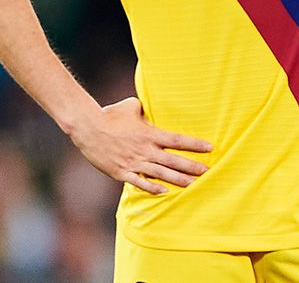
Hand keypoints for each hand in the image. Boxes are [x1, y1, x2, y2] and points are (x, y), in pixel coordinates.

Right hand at [68, 97, 211, 194]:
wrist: (88, 128)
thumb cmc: (110, 115)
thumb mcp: (131, 106)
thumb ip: (145, 108)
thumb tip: (151, 105)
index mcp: (150, 134)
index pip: (178, 140)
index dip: (195, 145)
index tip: (210, 148)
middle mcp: (145, 150)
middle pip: (174, 160)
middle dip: (193, 167)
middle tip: (208, 171)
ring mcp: (134, 162)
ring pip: (162, 174)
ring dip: (179, 180)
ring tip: (194, 185)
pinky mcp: (122, 172)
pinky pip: (140, 183)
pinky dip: (153, 189)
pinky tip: (165, 193)